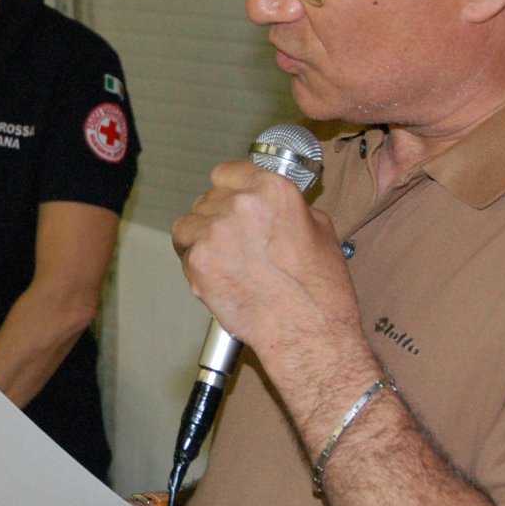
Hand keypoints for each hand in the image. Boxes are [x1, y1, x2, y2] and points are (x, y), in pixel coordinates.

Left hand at [171, 160, 375, 425]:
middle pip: (208, 198)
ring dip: (200, 238)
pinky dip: (194, 263)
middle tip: (234, 243)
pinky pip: (183, 251)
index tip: (233, 202)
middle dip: (217, 217)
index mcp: (273, 189)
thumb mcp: (320, 230)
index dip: (231, 190)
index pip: (228, 172)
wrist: (307, 333)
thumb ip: (287, 208)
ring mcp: (215, 231)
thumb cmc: (320, 289)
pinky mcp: (198, 261)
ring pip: (189, 223)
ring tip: (223, 260)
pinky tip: (217, 276)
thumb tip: (269, 205)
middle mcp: (240, 203)